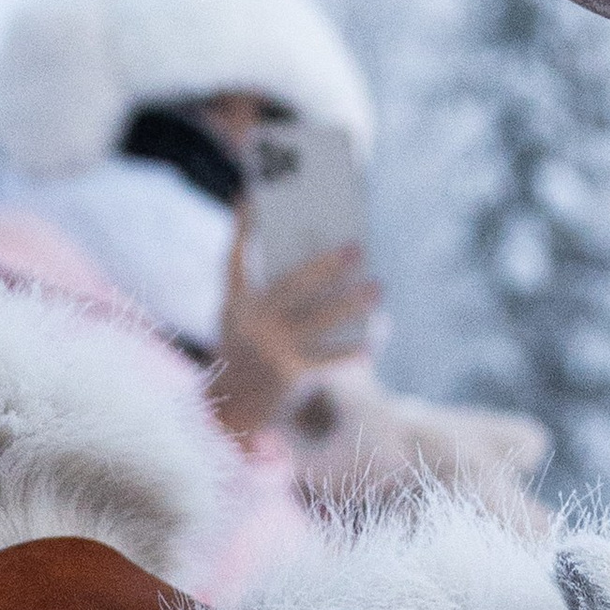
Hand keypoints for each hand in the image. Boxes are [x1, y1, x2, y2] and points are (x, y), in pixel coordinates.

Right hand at [208, 211, 379, 444]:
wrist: (231, 410)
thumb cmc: (245, 353)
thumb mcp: (239, 320)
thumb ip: (261, 289)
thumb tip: (306, 260)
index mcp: (236, 304)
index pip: (236, 259)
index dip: (242, 229)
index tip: (252, 199)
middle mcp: (251, 323)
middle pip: (293, 285)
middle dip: (325, 265)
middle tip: (357, 248)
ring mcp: (271, 348)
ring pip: (319, 319)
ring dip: (352, 303)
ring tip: (377, 288)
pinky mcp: (290, 374)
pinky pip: (329, 357)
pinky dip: (353, 349)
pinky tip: (375, 338)